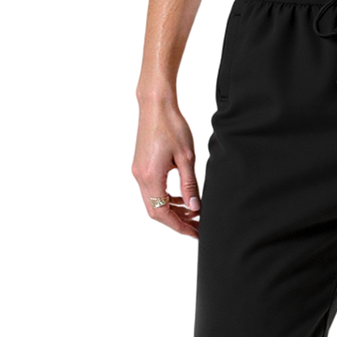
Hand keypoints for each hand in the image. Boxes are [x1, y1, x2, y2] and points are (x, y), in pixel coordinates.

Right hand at [132, 99, 200, 237]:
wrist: (156, 104)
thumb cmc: (172, 126)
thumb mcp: (186, 158)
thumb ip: (189, 186)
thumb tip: (195, 208)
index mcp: (150, 176)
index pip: (162, 213)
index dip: (179, 226)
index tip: (195, 232)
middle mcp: (140, 177)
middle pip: (156, 211)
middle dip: (177, 221)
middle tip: (197, 226)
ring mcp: (139, 172)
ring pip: (153, 202)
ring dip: (172, 211)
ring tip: (193, 213)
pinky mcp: (141, 166)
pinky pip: (152, 191)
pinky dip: (167, 199)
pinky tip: (182, 199)